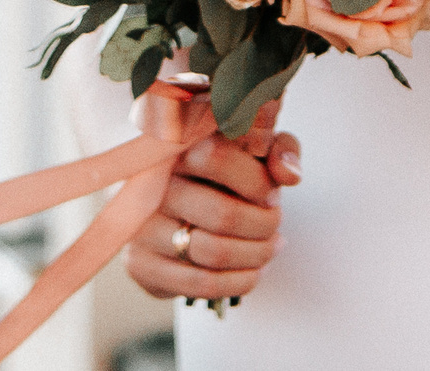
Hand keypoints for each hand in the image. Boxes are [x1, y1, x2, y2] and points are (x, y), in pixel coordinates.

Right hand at [123, 101, 302, 303]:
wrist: (172, 206)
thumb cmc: (221, 173)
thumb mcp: (253, 149)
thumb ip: (278, 148)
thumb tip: (289, 175)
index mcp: (174, 147)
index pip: (216, 157)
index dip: (256, 180)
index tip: (271, 193)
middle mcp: (148, 185)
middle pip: (222, 214)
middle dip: (264, 224)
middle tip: (274, 223)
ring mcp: (141, 227)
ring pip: (214, 252)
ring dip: (256, 255)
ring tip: (270, 247)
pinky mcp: (140, 264)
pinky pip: (201, 283)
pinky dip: (240, 281)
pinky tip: (254, 271)